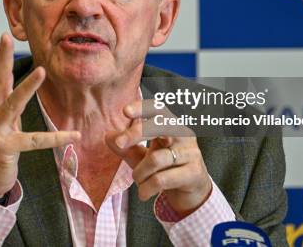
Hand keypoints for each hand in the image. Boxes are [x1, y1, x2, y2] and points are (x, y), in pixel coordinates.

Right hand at [0, 22, 80, 197]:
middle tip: (5, 36)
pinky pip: (33, 141)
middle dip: (1, 57)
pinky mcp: (6, 148)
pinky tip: (72, 135)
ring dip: (26, 87)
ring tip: (41, 70)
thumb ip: (3, 92)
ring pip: (12, 105)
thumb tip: (5, 68)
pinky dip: (54, 138)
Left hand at [105, 101, 211, 216]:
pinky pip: (162, 179)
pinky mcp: (194, 173)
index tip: (125, 111)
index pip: (158, 110)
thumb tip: (108, 136)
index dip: (142, 108)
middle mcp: (184, 135)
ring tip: (137, 182)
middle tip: (119, 144)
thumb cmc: (165, 169)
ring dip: (139, 173)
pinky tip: (144, 194)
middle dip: (136, 134)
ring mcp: (191, 153)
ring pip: (156, 159)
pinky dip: (147, 188)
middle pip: (160, 126)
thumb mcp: (142, 157)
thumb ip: (126, 147)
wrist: (192, 192)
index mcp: (171, 126)